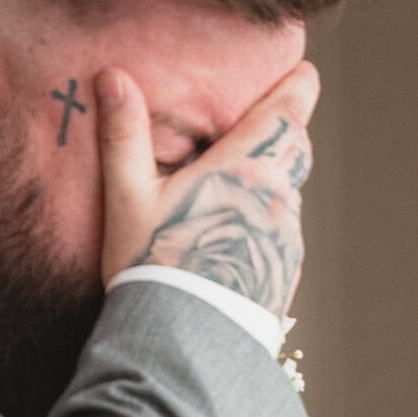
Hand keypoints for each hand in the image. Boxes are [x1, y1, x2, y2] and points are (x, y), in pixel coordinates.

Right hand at [96, 62, 318, 314]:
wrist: (184, 344)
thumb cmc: (153, 264)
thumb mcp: (127, 197)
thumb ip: (124, 136)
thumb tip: (113, 76)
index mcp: (243, 169)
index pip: (287, 114)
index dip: (298, 88)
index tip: (305, 72)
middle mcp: (276, 198)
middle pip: (295, 149)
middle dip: (286, 129)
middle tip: (274, 117)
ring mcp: (284, 238)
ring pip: (287, 193)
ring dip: (272, 179)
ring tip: (243, 180)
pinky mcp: (282, 272)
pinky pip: (280, 232)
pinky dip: (265, 221)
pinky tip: (236, 234)